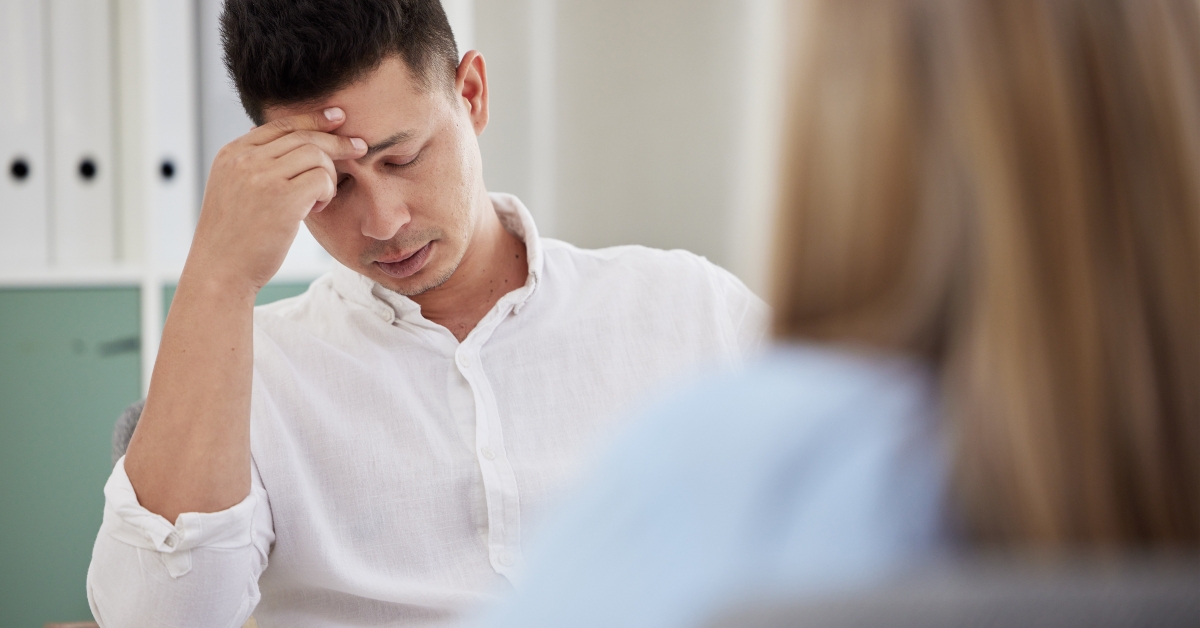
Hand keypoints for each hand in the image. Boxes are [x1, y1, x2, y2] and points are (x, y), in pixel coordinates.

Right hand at [188, 108, 367, 293]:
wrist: (220, 272)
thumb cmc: (234, 239)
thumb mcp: (235, 190)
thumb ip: (256, 167)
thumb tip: (293, 147)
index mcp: (232, 153)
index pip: (280, 124)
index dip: (313, 118)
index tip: (338, 118)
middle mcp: (244, 159)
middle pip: (303, 136)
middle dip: (336, 141)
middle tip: (360, 147)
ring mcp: (261, 176)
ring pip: (316, 155)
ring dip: (328, 175)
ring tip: (319, 199)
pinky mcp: (281, 197)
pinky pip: (322, 179)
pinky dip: (328, 192)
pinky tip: (317, 207)